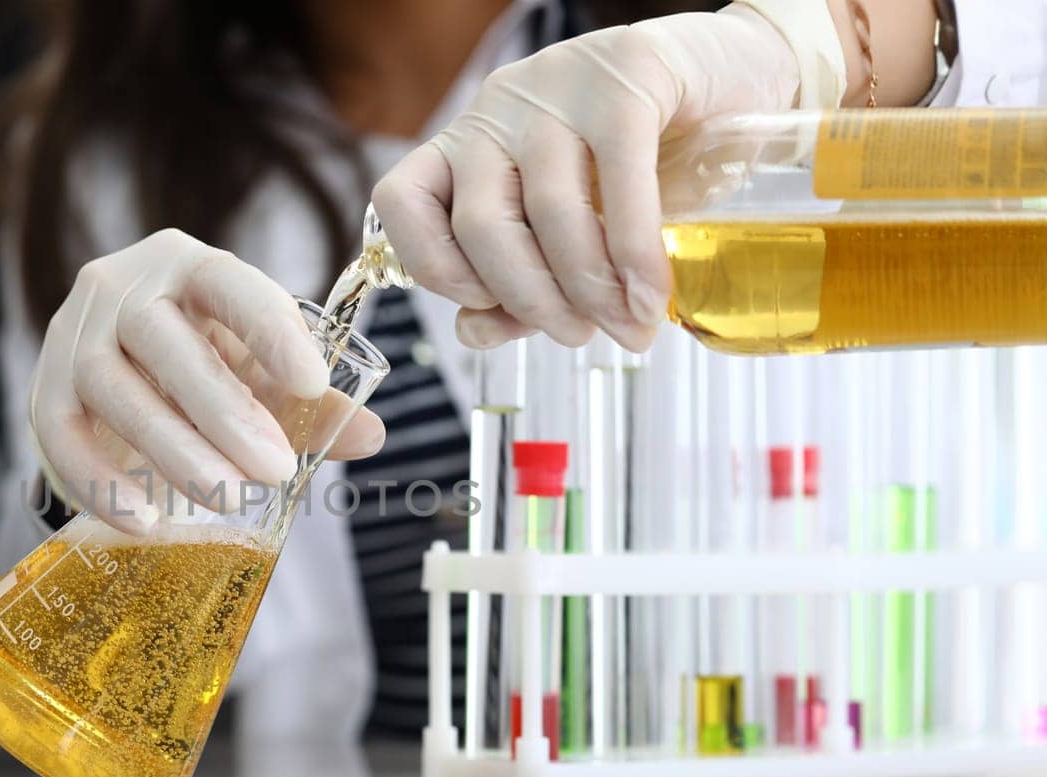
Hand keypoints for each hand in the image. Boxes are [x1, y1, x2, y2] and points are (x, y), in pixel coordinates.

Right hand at [31, 228, 386, 534]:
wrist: (120, 367)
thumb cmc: (203, 362)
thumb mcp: (258, 372)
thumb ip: (311, 405)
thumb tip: (370, 436)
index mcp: (187, 263)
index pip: (229, 283)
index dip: (270, 332)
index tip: (313, 386)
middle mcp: (121, 286)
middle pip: (161, 339)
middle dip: (222, 411)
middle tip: (274, 471)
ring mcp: (73, 334)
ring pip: (112, 388)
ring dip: (171, 450)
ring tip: (226, 500)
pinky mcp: (42, 388)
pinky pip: (60, 435)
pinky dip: (101, 482)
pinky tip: (145, 522)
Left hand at [372, 4, 842, 352]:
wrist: (736, 79)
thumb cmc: (646, 165)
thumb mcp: (570, 233)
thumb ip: (517, 288)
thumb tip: (472, 334)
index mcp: (466, 144)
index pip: (403, 202)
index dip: (436, 270)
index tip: (487, 309)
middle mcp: (497, 110)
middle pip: (481, 224)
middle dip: (530, 300)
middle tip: (577, 335)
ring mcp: (558, 87)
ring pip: (549, 210)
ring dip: (590, 288)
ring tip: (627, 325)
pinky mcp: (626, 77)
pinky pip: (621, 180)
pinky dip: (634, 253)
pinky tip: (651, 294)